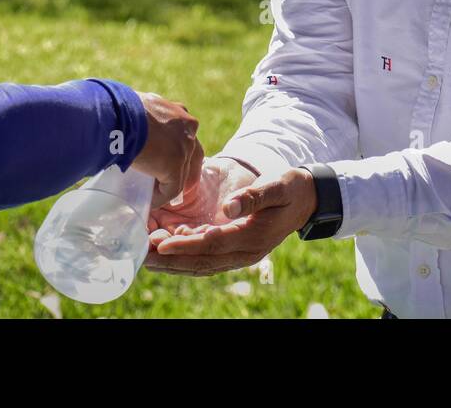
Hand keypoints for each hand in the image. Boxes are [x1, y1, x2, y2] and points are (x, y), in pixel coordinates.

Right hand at [130, 92, 203, 207]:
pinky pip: (172, 188)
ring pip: (182, 172)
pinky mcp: (175, 166)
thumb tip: (127, 124)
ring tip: (157, 195)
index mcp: (179, 113)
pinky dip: (162, 197)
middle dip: (186, 169)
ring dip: (170, 185)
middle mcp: (187, 128)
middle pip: (193, 154)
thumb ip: (142, 117)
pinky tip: (150, 202)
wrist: (117, 116)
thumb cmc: (119, 109)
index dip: (179, 149)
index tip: (168, 160)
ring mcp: (184, 148)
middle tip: (171, 182)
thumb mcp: (137, 107)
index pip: (185, 135)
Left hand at [145, 166, 316, 276]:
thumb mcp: (278, 186)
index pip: (213, 244)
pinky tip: (166, 248)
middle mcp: (245, 252)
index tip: (160, 245)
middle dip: (171, 261)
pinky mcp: (235, 248)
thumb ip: (253, 197)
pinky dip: (185, 256)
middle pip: (202, 261)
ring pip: (201, 263)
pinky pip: (206, 257)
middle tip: (141, 256)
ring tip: (146, 256)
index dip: (186, 246)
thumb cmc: (292, 188)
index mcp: (254, 237)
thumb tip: (228, 207)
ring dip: (174, 262)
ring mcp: (240, 253)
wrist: (308, 198)